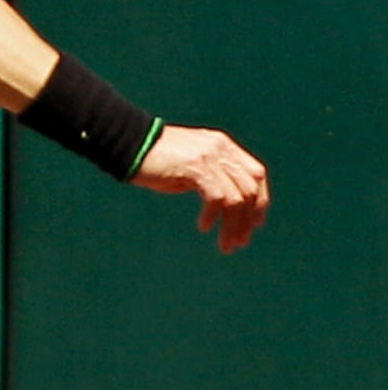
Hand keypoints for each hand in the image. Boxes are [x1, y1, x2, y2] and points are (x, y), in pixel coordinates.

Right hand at [131, 125, 269, 252]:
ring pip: (237, 198)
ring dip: (233, 225)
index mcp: (223, 146)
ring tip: (224, 244)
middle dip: (248, 219)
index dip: (260, 200)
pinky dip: (213, 216)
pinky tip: (203, 226)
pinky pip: (217, 197)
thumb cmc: (156, 159)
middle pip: (251, 188)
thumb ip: (212, 178)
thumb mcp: (191, 166)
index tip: (255, 224)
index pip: (256, 174)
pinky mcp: (196, 166)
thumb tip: (228, 204)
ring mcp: (210, 156)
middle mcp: (221, 148)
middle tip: (239, 242)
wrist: (128, 144)